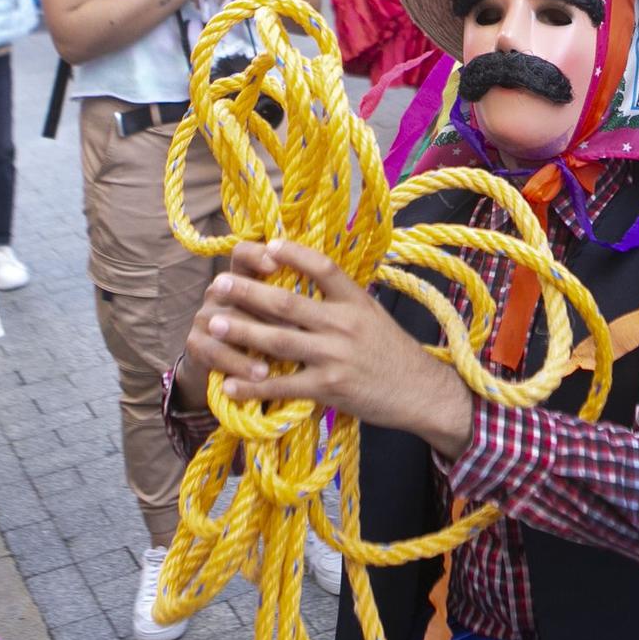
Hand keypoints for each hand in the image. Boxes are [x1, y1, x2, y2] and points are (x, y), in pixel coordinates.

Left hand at [185, 239, 475, 457]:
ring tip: (216, 324)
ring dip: (242, 333)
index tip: (265, 246)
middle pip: (287, 303)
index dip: (293, 254)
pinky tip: (230, 384)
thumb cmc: (393, 352)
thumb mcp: (373, 315)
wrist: (422, 392)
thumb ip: (341, 300)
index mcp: (356, 301)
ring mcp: (335, 356)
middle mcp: (344, 324)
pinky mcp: (329, 388)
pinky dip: (253, 386)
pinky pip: (283, 386)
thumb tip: (306, 279)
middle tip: (219, 284)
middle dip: (248, 292)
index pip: (323, 267)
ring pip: (278, 341)